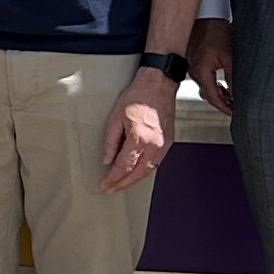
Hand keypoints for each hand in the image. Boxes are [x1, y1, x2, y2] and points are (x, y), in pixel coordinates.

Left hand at [96, 65, 175, 192]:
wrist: (159, 84)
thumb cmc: (138, 96)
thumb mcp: (116, 117)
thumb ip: (111, 141)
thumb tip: (107, 159)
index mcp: (140, 139)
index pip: (124, 166)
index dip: (113, 178)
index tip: (105, 185)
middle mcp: (154, 145)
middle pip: (138, 173)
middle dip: (123, 184)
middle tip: (111, 189)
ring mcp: (164, 145)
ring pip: (148, 170)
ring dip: (134, 179)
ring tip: (121, 183)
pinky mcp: (169, 142)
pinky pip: (156, 162)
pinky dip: (145, 170)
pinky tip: (136, 172)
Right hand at [189, 19, 236, 116]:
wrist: (205, 16)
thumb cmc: (216, 32)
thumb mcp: (229, 57)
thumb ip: (233, 78)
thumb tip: (238, 94)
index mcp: (201, 72)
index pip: (213, 98)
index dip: (225, 108)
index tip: (235, 113)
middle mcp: (193, 72)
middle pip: (208, 95)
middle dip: (223, 103)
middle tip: (236, 107)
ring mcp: (192, 67)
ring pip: (206, 87)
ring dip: (219, 94)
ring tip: (232, 96)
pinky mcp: (194, 62)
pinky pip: (203, 79)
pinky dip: (213, 85)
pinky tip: (223, 85)